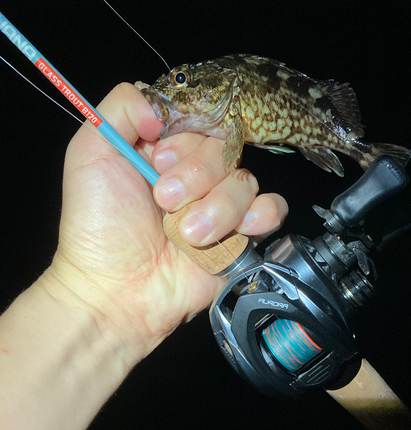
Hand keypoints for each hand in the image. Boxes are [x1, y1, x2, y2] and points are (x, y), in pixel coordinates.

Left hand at [46, 83, 287, 362]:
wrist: (116, 290)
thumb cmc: (97, 225)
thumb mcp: (90, 153)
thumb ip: (121, 109)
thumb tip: (163, 109)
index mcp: (167, 152)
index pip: (200, 120)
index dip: (187, 138)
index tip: (160, 159)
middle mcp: (198, 175)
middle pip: (226, 149)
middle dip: (196, 175)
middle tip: (165, 201)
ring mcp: (221, 205)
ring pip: (246, 180)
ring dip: (217, 207)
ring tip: (186, 234)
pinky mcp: (241, 235)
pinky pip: (272, 210)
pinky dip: (260, 215)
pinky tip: (239, 229)